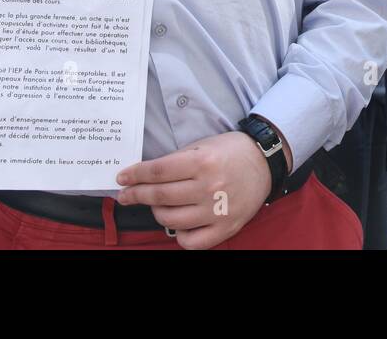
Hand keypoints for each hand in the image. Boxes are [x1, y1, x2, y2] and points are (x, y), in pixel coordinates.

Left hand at [115, 128, 290, 249]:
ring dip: (156, 211)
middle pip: (159, 196)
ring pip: (170, 219)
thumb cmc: (231, 151)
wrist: (264, 163)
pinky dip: (179, 234)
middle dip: (136, 194)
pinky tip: (178, 223)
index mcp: (203, 162)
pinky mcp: (225, 228)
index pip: (157, 172)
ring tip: (156, 204)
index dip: (135, 175)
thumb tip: (145, 175)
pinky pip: (191, 241)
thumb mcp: (203, 146)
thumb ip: (176, 161)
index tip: (122, 178)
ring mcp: (217, 211)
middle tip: (126, 194)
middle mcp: (209, 187)